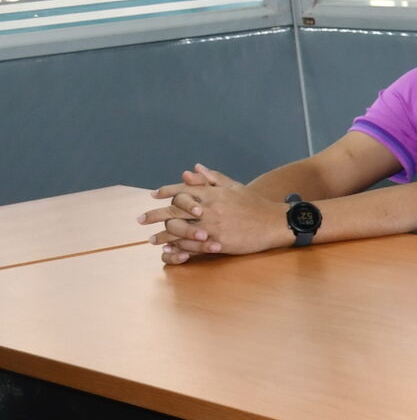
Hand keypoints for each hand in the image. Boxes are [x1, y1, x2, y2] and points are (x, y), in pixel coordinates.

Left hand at [143, 170, 288, 262]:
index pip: (182, 190)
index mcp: (213, 193)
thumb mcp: (234, 187)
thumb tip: (194, 169)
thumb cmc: (254, 204)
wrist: (274, 222)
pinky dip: (179, 248)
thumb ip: (212, 178)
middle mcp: (210, 209)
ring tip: (152, 240)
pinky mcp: (219, 242)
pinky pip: (193, 246)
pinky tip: (170, 250)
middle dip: (154, 216)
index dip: (166, 191)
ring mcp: (213, 226)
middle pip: (174, 211)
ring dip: (162, 236)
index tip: (153, 195)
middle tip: (140, 220)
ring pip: (179, 231)